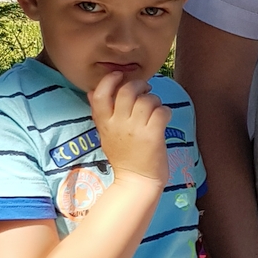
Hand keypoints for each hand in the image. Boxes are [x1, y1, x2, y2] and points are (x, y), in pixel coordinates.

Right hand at [91, 72, 169, 187]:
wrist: (136, 182)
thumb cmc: (123, 157)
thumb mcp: (105, 134)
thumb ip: (100, 112)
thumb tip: (91, 90)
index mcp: (104, 122)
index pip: (101, 93)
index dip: (111, 79)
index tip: (120, 76)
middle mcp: (118, 124)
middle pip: (127, 91)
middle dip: (139, 84)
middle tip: (146, 89)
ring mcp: (136, 129)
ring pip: (147, 100)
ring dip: (155, 100)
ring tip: (155, 109)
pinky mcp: (153, 135)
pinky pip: (162, 111)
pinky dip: (165, 111)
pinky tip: (164, 119)